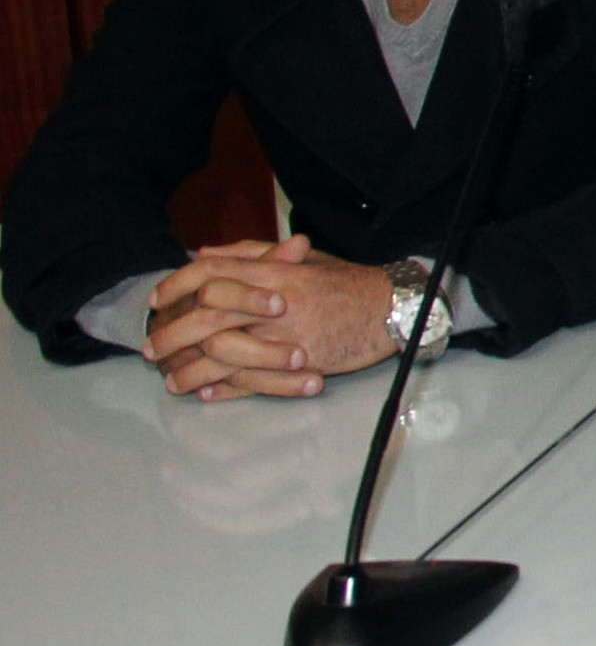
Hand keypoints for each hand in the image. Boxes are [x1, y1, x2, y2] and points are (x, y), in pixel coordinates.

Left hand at [144, 235, 398, 400]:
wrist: (393, 308)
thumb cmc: (348, 283)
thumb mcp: (301, 258)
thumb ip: (251, 253)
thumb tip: (204, 252)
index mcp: (272, 270)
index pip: (208, 272)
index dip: (175, 286)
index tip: (155, 301)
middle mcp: (275, 299)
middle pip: (206, 314)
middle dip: (171, 333)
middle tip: (152, 348)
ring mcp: (287, 332)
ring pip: (222, 352)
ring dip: (190, 369)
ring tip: (172, 381)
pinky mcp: (301, 361)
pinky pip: (254, 378)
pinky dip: (225, 388)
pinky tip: (207, 393)